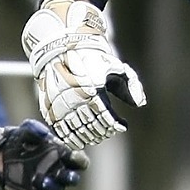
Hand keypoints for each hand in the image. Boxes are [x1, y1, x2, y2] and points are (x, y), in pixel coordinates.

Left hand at [0, 119, 89, 189]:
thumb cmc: (19, 141)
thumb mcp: (25, 131)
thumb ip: (34, 129)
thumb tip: (44, 134)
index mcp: (62, 156)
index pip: (79, 161)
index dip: (79, 159)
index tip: (72, 156)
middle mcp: (59, 173)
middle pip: (72, 179)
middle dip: (70, 178)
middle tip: (63, 175)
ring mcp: (49, 186)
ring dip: (53, 189)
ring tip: (41, 183)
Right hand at [22, 0, 146, 148]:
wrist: (62, 48)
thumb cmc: (93, 58)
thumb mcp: (117, 67)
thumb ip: (133, 85)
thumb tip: (140, 103)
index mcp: (94, 89)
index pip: (106, 118)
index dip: (115, 126)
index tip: (121, 126)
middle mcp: (76, 98)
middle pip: (92, 126)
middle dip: (102, 132)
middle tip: (108, 131)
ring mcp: (61, 103)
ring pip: (76, 130)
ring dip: (88, 137)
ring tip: (95, 137)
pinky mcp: (49, 106)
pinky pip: (58, 128)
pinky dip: (68, 138)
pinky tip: (76, 141)